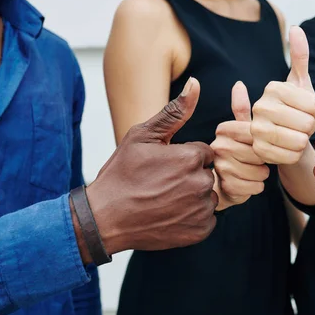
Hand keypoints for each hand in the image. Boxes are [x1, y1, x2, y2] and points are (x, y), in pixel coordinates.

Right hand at [85, 77, 218, 253]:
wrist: (105, 218)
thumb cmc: (122, 174)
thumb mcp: (143, 136)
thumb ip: (174, 111)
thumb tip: (196, 83)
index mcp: (191, 157)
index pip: (204, 153)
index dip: (184, 158)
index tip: (165, 166)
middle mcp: (201, 183)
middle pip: (208, 174)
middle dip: (190, 177)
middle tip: (162, 184)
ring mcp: (201, 210)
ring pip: (209, 197)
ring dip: (194, 198)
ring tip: (165, 200)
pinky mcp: (199, 231)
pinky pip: (207, 219)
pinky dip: (193, 218)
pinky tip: (171, 215)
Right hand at [211, 82, 269, 207]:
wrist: (224, 185)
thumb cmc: (237, 155)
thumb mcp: (241, 130)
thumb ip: (241, 109)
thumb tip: (238, 83)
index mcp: (224, 130)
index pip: (257, 136)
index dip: (262, 143)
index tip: (258, 147)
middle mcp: (218, 147)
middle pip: (259, 154)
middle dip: (262, 161)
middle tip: (255, 162)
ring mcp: (221, 167)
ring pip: (260, 172)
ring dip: (261, 174)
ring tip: (251, 172)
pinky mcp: (226, 187)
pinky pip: (256, 186)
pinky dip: (256, 186)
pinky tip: (248, 183)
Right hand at [251, 26, 314, 163]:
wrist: (280, 136)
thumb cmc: (295, 108)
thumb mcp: (301, 83)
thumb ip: (300, 56)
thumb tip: (296, 28)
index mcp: (273, 88)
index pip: (313, 105)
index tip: (306, 110)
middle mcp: (260, 107)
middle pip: (306, 124)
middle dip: (310, 128)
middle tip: (300, 126)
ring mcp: (256, 130)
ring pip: (299, 141)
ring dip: (303, 142)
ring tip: (294, 136)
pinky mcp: (258, 151)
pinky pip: (291, 156)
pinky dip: (294, 155)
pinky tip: (287, 148)